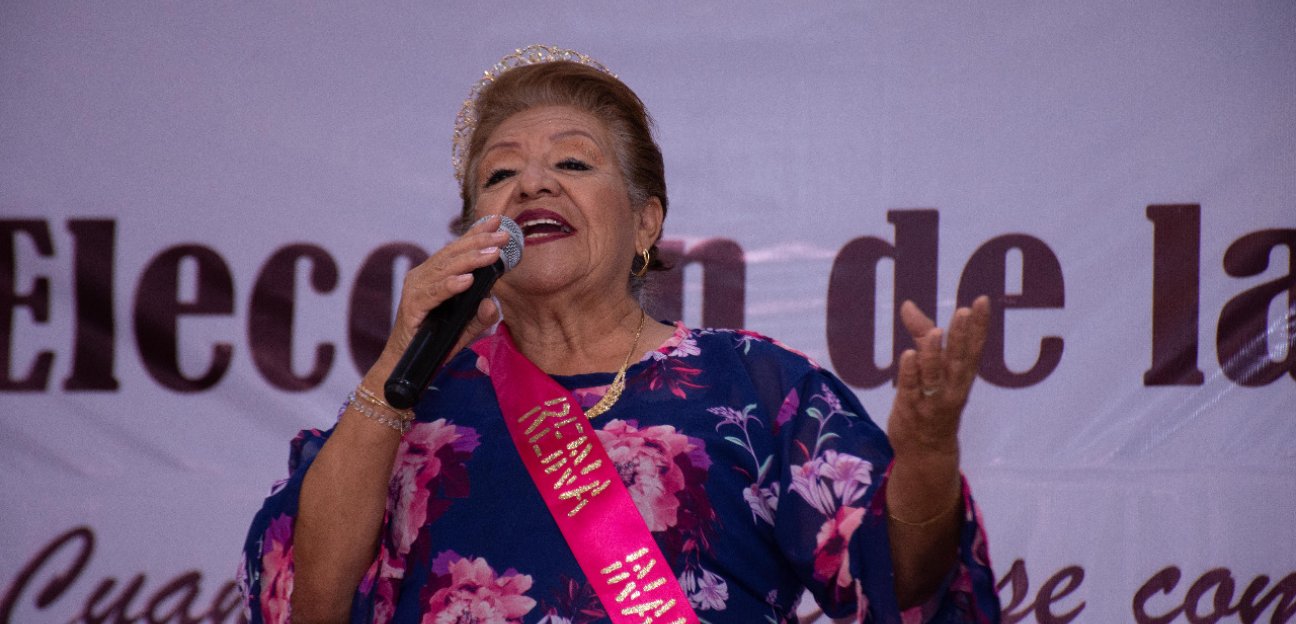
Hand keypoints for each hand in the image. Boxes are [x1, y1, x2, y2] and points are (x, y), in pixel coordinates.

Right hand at [365, 215, 508, 384]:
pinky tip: (467, 280)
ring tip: (492, 253)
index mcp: (434, 276)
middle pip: (452, 253)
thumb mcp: (465, 329)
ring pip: (445, 269)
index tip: (498, 220)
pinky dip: (451, 285)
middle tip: (503, 235)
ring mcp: (415, 290)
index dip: (476, 233)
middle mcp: (423, 277)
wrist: (406, 367)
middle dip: (479, 242)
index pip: (456, 250)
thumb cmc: (433, 344)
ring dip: (471, 260)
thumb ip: (480, 317)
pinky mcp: (412, 307)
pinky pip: (434, 293)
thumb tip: (492, 303)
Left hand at [886, 296, 989, 460]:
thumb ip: (920, 336)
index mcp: (961, 377)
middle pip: (957, 360)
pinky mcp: (911, 411)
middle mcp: (951, 389)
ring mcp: (931, 401)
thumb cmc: (930, 403)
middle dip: (961, 336)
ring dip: (935, 354)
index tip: (981, 301)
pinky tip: (908, 355)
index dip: (978, 325)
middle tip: (964, 311)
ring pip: (934, 376)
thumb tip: (907, 305)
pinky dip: (910, 374)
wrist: (926, 452)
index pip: (973, 348)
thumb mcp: (929, 368)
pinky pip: (911, 391)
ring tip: (937, 331)